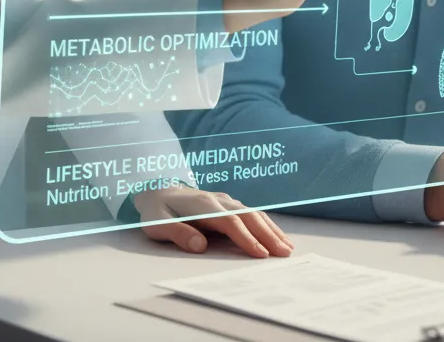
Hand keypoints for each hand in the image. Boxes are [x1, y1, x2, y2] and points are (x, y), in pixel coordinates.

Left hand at [134, 185, 293, 257]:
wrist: (156, 190)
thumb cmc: (156, 210)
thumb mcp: (157, 223)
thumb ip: (177, 233)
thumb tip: (199, 246)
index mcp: (203, 205)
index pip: (230, 222)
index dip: (246, 238)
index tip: (260, 254)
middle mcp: (219, 200)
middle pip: (248, 216)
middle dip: (267, 235)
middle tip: (285, 253)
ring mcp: (225, 200)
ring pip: (253, 213)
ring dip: (271, 229)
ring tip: (287, 247)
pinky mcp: (228, 204)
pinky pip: (251, 213)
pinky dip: (266, 224)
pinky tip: (275, 235)